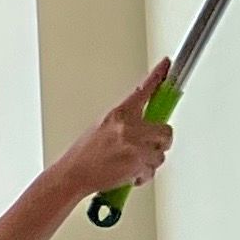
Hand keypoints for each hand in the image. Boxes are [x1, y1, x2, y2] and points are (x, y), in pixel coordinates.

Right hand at [59, 58, 175, 206]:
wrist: (72, 175)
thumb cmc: (82, 156)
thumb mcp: (100, 128)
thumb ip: (123, 122)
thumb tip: (140, 124)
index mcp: (118, 114)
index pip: (143, 90)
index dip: (158, 76)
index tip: (166, 64)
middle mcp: (128, 127)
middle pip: (165, 130)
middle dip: (160, 142)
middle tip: (149, 147)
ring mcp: (134, 146)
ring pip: (160, 154)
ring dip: (149, 161)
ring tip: (132, 163)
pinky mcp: (137, 164)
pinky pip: (151, 170)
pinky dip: (142, 175)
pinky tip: (130, 174)